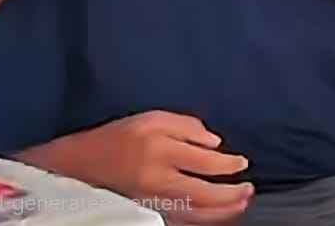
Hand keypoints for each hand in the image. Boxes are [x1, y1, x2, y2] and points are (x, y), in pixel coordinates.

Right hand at [67, 111, 251, 223]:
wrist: (85, 162)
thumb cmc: (123, 136)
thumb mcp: (154, 118)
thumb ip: (188, 127)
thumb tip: (215, 144)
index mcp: (161, 151)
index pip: (205, 163)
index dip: (229, 165)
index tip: (242, 164)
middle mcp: (158, 180)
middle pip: (202, 195)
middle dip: (230, 196)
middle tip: (249, 190)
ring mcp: (152, 201)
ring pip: (193, 214)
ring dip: (221, 213)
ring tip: (240, 205)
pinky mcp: (148, 211)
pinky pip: (180, 220)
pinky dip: (201, 220)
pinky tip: (215, 215)